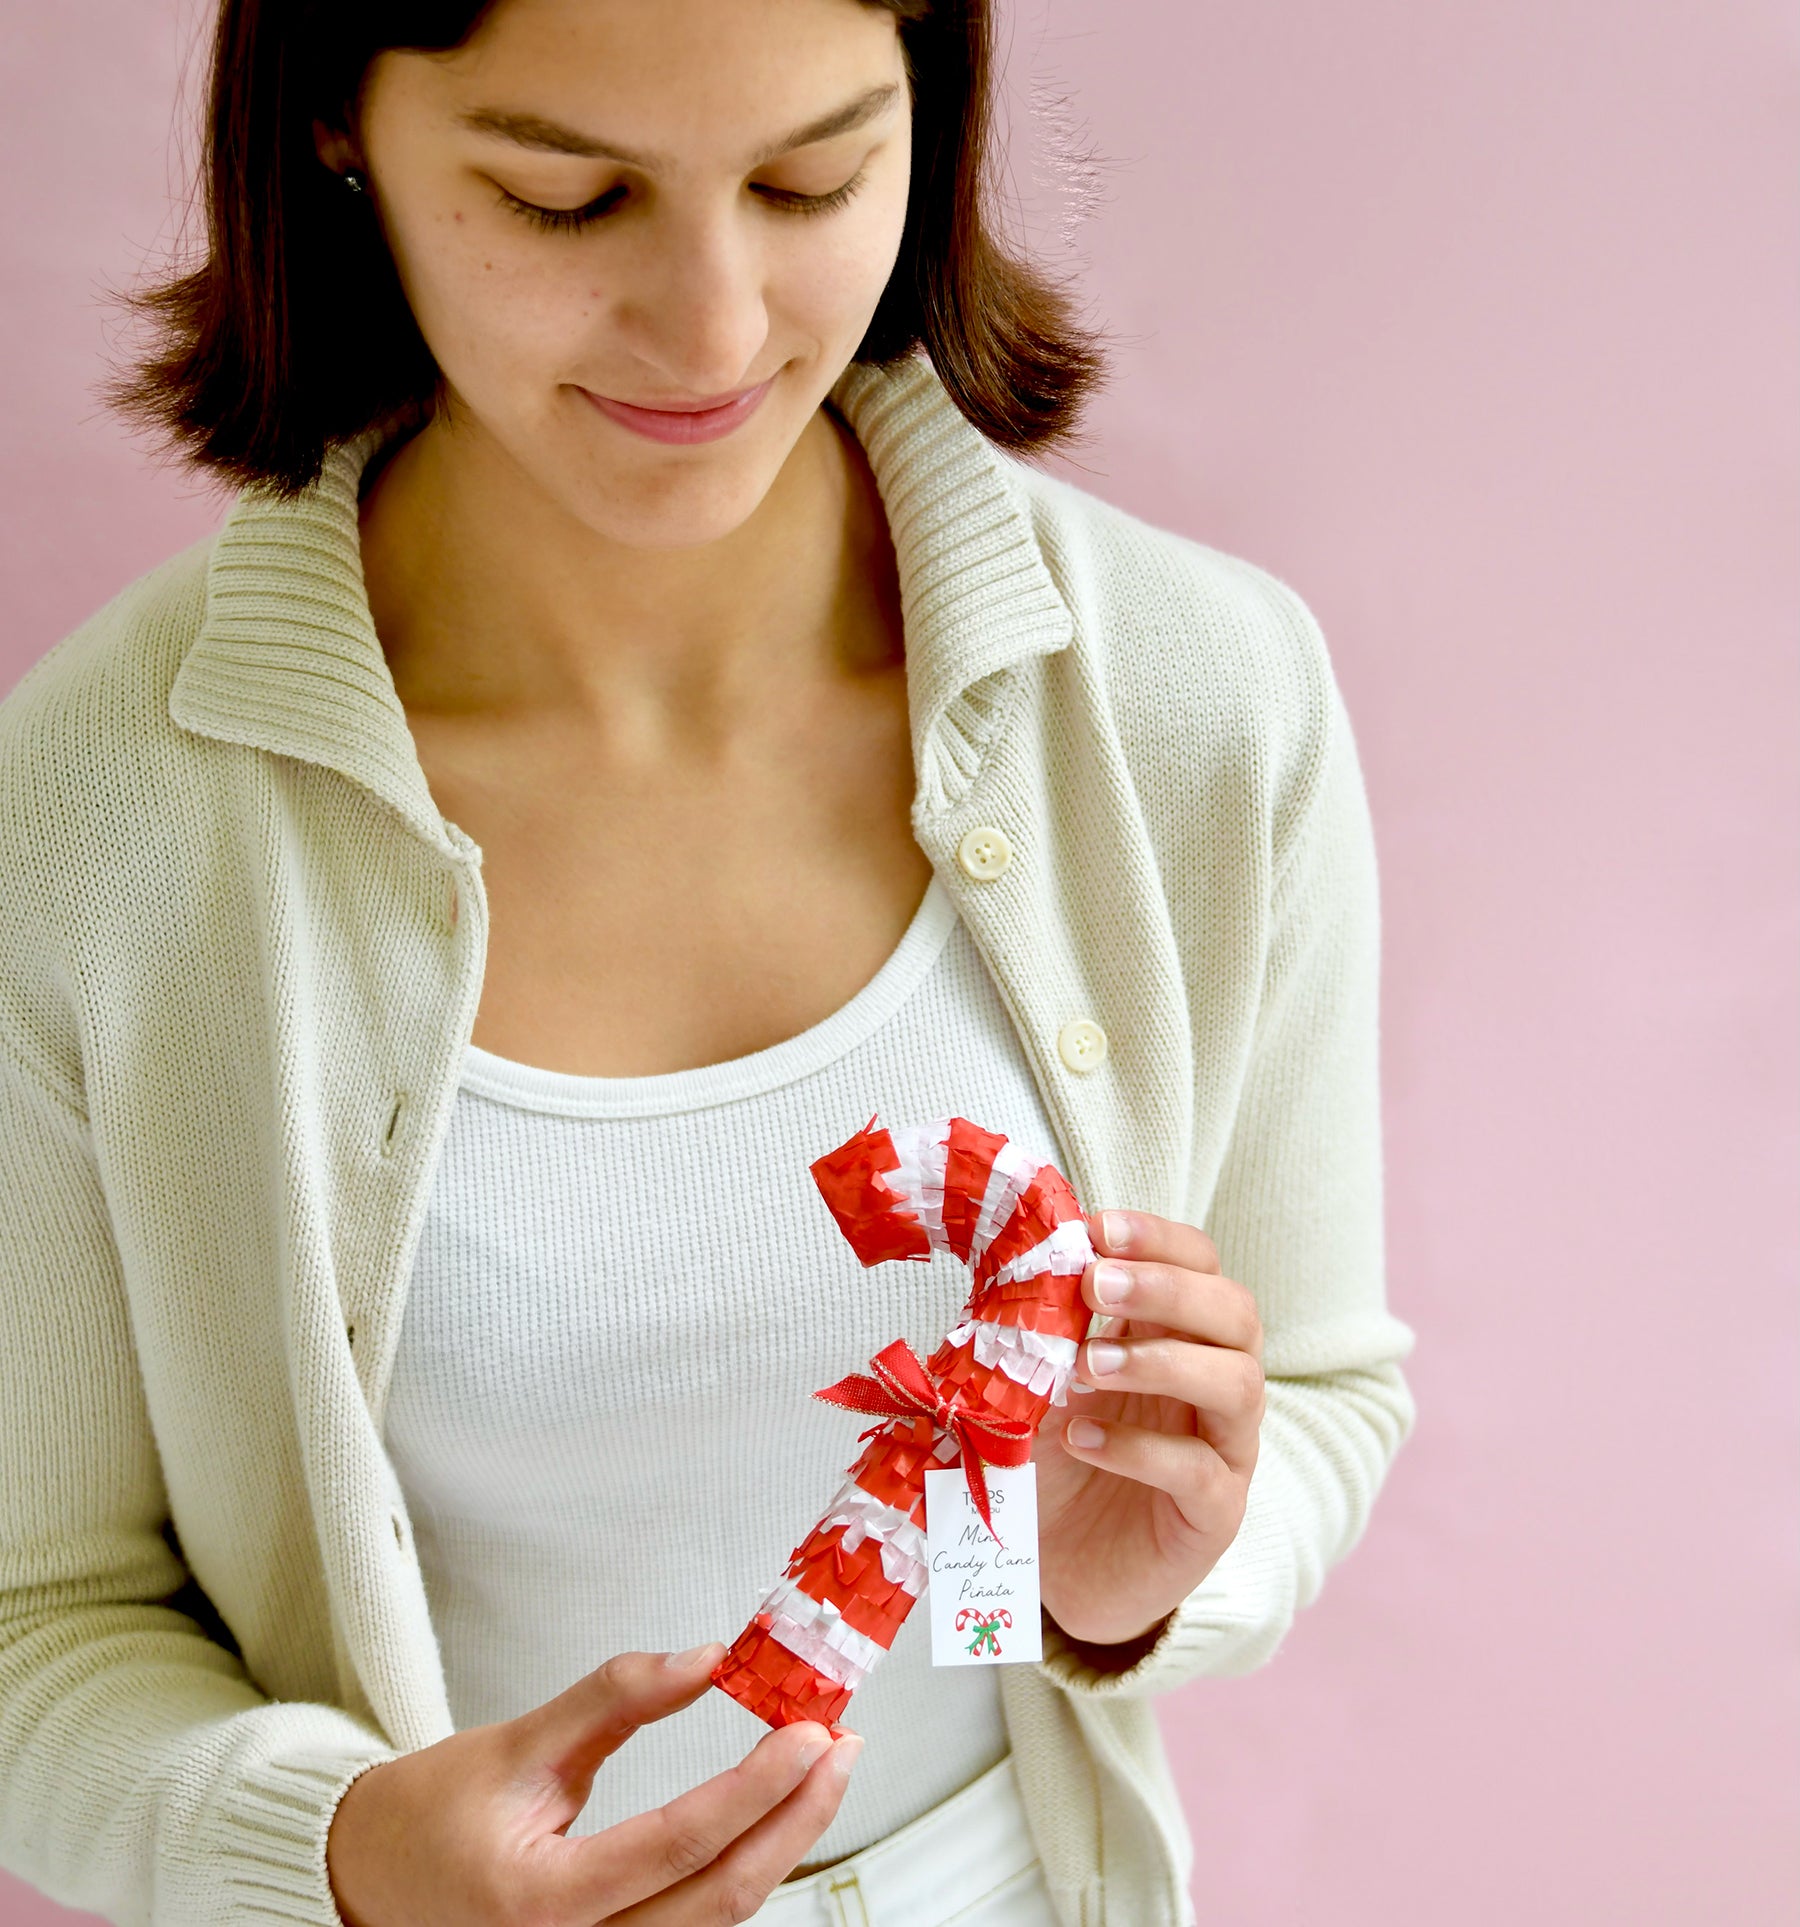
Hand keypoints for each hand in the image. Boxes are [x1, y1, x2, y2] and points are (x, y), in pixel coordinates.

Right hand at [326, 1643, 860, 1925]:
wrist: (367, 1880)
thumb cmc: (430, 1816)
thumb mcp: (518, 1741)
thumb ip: (617, 1698)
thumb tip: (706, 1660)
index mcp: (540, 1901)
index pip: (679, 1843)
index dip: (756, 1785)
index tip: (809, 1733)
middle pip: (718, 1900)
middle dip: (795, 1822)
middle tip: (839, 1750)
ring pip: (715, 1922)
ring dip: (779, 1847)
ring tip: (819, 1775)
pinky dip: (740, 1873)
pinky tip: (772, 1822)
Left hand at [1034, 1211, 1264, 1649]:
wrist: (1064, 1566)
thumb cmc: (1060, 1459)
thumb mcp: (1042, 1381)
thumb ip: (1040, 1327)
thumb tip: (1011, 1261)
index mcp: (1180, 1335)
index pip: (1201, 1264)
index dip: (1159, 1240)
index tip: (1098, 1229)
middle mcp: (1217, 1383)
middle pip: (1236, 1312)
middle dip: (1167, 1288)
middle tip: (1095, 1283)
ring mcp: (1226, 1449)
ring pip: (1237, 1383)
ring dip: (1160, 1361)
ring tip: (1086, 1364)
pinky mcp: (1214, 1515)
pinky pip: (1199, 1470)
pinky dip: (1140, 1448)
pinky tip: (1083, 1438)